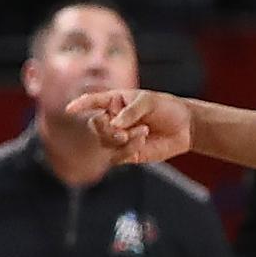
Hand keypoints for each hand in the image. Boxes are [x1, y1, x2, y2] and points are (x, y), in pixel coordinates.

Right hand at [66, 88, 195, 166]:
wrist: (185, 127)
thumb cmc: (166, 107)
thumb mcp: (149, 101)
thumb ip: (130, 111)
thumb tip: (115, 125)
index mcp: (114, 102)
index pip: (92, 102)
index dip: (80, 105)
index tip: (70, 109)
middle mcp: (113, 120)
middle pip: (96, 126)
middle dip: (107, 130)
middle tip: (123, 131)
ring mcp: (118, 138)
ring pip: (105, 142)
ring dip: (122, 139)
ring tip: (143, 132)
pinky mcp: (127, 153)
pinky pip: (117, 155)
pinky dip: (128, 148)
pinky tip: (143, 140)